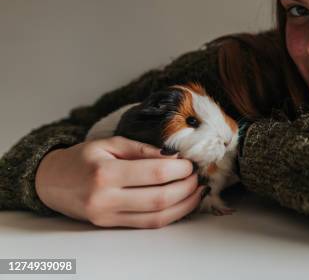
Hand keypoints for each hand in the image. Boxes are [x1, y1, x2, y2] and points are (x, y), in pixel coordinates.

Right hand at [35, 136, 205, 227]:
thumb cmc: (81, 158)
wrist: (50, 181)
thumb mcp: (109, 144)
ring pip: (156, 217)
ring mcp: (108, 216)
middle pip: (159, 198)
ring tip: (197, 191)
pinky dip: (170, 215)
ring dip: (184, 205)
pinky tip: (182, 203)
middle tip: (197, 176)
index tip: (190, 162)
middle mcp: (106, 198)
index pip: (154, 173)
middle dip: (186, 187)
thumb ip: (141, 149)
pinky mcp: (110, 225)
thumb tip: (173, 155)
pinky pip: (147, 224)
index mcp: (105, 173)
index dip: (179, 168)